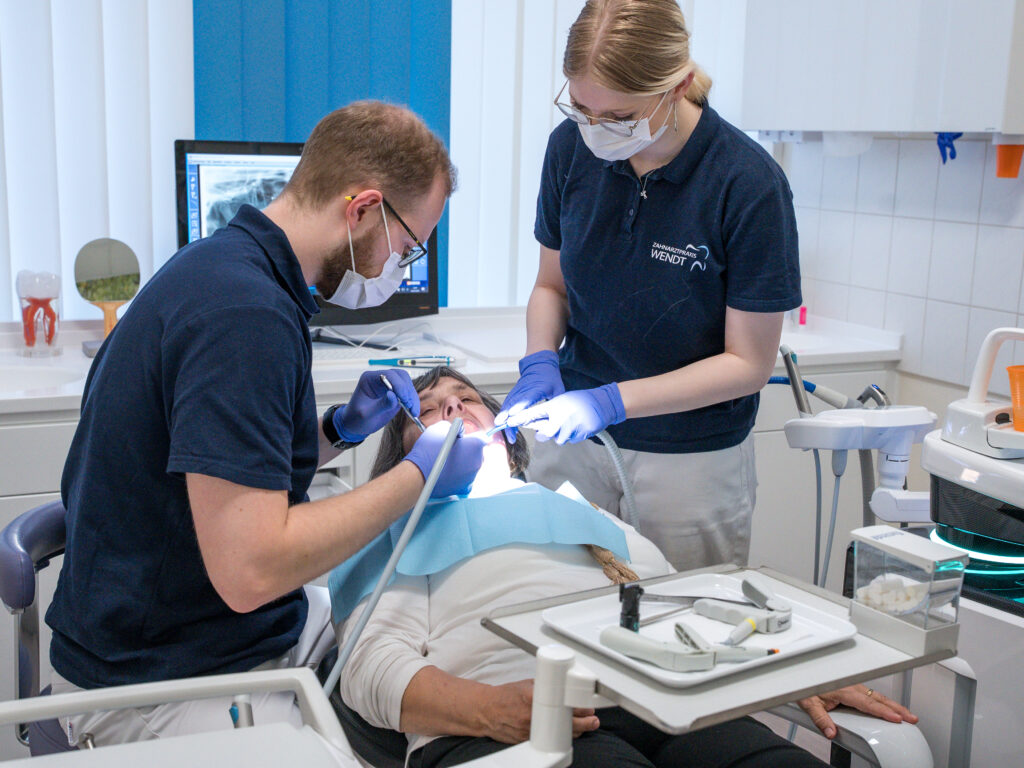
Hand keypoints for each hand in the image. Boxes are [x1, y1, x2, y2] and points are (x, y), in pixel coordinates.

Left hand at [332, 369, 418, 442]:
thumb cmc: (356, 418)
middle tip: (411, 406)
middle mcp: (380, 379)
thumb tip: (394, 396)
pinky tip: (413, 411)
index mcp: (369, 379)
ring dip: (412, 397)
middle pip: (401, 377)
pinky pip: (408, 393)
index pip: (388, 375)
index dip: (399, 386)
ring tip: (413, 411)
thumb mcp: (366, 414)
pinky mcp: (395, 394)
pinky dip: (412, 401)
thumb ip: (380, 405)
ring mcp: (389, 386)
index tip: (404, 400)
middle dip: (408, 391)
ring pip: (407, 384)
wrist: (355, 425)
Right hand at [403, 421, 486, 496]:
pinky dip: (458, 476)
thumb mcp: (439, 427)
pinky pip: (465, 479)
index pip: (481, 437)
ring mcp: (472, 477)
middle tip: (454, 449)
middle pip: (477, 453)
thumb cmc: (427, 451)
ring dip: (463, 464)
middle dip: (468, 450)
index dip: (470, 437)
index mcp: (475, 445)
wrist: (417, 474)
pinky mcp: (465, 488)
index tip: (462, 438)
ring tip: (447, 461)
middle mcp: (478, 462)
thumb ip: (453, 427)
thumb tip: (456, 430)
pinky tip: (447, 472)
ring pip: (471, 467)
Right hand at [481, 680, 598, 743]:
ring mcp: (530, 731)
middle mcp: (533, 717)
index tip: (588, 708)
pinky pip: (550, 742)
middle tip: (592, 720)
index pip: (563, 705)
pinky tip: (568, 734)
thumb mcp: (526, 685)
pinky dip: (560, 738)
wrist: (485, 711)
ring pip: (560, 736)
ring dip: (575, 732)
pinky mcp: (528, 741)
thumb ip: (544, 687)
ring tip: (585, 726)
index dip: (580, 709)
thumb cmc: (505, 696)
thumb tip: (562, 686)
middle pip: (566, 724)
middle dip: (584, 723)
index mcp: (533, 699)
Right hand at [494, 351, 564, 442]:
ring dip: (503, 416)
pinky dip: (504, 412)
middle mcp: (524, 389)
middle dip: (506, 415)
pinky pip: (507, 403)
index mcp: (537, 388)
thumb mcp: (558, 390)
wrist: (540, 364)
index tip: (513, 413)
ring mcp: (518, 390)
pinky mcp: (515, 393)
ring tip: (499, 427)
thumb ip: (557, 405)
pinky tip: (502, 422)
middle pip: (513, 402)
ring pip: (508, 403)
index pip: (527, 397)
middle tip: (501, 425)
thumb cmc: (550, 377)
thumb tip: (556, 422)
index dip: (519, 406)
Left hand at [506, 384, 624, 443]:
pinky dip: (571, 435)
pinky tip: (577, 425)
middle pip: (544, 433)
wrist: (602, 404)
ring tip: (570, 422)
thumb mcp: (561, 401)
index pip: (532, 413)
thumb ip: (548, 413)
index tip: (509, 422)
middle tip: (552, 426)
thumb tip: (535, 427)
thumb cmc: (580, 401)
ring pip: (557, 439)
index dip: (520, 419)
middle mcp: (560, 417)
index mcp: (555, 406)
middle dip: (545, 432)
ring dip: (560, 434)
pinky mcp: (579, 435)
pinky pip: (569, 440)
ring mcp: (570, 427)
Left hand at [797, 685, 917, 739]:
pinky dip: (884, 701)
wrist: (800, 671)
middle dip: (897, 708)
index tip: (897, 718)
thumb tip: (831, 732)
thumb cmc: (804, 684)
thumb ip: (820, 719)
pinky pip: (872, 694)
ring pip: (877, 695)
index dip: (883, 712)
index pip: (868, 703)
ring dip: (893, 705)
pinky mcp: (853, 686)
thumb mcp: (808, 702)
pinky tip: (889, 708)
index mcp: (844, 689)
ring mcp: (854, 685)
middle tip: (912, 718)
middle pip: (879, 698)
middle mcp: (851, 686)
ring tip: (907, 715)